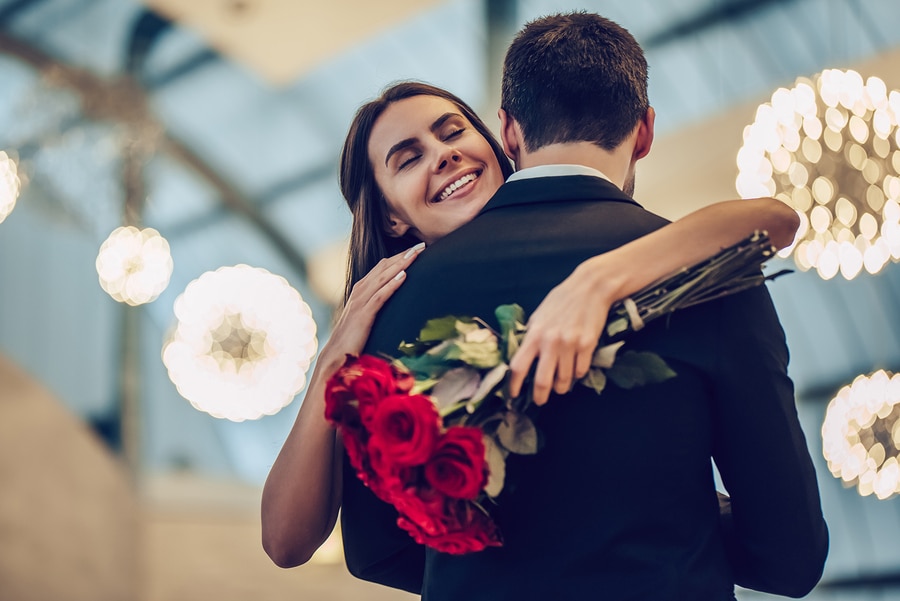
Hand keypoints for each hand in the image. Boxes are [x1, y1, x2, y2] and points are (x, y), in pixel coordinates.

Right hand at [318, 243, 424, 372]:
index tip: (416, 249)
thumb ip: (375, 308)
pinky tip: (404, 276)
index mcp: (361, 291)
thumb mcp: (366, 319)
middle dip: (403, 255)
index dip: (398, 258)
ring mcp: (360, 303)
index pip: (381, 268)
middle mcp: (360, 292)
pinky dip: (392, 285)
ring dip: (401, 264)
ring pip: (383, 278)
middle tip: (421, 245)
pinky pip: (380, 297)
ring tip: (417, 254)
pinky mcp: (363, 315)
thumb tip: (391, 303)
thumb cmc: (352, 339)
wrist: (334, 356)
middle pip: (384, 268)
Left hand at [508, 259, 615, 404]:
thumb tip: (522, 355)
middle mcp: (551, 342)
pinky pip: (581, 371)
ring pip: (564, 380)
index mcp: (535, 334)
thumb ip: (531, 335)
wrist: (591, 287)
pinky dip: (577, 374)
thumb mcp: (539, 315)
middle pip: (542, 381)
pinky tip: (576, 368)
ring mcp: (570, 345)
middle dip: (540, 396)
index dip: (513, 385)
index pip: (518, 366)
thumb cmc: (562, 300)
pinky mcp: (588, 346)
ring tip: (560, 385)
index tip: (512, 395)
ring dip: (561, 386)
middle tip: (540, 400)